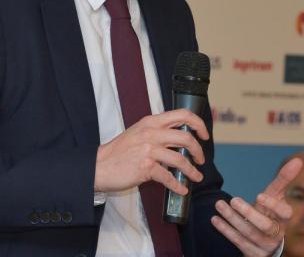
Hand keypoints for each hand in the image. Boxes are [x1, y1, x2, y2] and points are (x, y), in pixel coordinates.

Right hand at [94, 109, 208, 194]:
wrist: (99, 166)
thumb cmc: (119, 152)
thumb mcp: (139, 133)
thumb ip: (157, 132)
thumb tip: (180, 140)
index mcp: (151, 122)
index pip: (182, 114)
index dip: (198, 123)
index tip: (204, 134)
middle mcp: (151, 133)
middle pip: (186, 137)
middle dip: (199, 150)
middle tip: (201, 159)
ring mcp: (148, 150)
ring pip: (180, 159)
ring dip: (192, 170)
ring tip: (196, 177)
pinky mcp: (145, 167)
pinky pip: (168, 177)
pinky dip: (177, 185)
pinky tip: (181, 189)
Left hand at [211, 157, 303, 255]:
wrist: (265, 239)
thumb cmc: (270, 211)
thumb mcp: (276, 196)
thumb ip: (284, 179)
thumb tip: (298, 160)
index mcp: (284, 219)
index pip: (285, 213)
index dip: (273, 205)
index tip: (258, 195)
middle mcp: (277, 234)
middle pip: (265, 226)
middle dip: (248, 213)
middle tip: (233, 200)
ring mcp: (265, 245)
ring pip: (248, 233)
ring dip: (232, 219)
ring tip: (219, 205)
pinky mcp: (253, 253)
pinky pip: (238, 242)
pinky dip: (226, 230)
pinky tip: (215, 219)